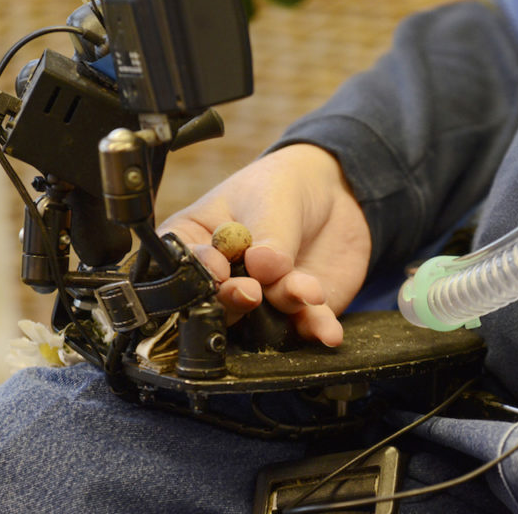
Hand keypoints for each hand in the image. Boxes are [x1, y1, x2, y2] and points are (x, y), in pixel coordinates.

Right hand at [158, 144, 370, 346]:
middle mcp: (223, 280)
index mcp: (196, 243)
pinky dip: (316, 330)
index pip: (184, 266)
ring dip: (284, 306)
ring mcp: (259, 301)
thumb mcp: (272, 198)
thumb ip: (268, 235)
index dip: (199, 273)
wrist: (333, 194)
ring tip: (309, 290)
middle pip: (215, 304)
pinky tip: (329, 331)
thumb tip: (263, 267)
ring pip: (263, 320)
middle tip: (252, 292)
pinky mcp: (296, 313)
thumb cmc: (284, 186)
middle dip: (234, 301)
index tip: (220, 268)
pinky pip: (304, 328)